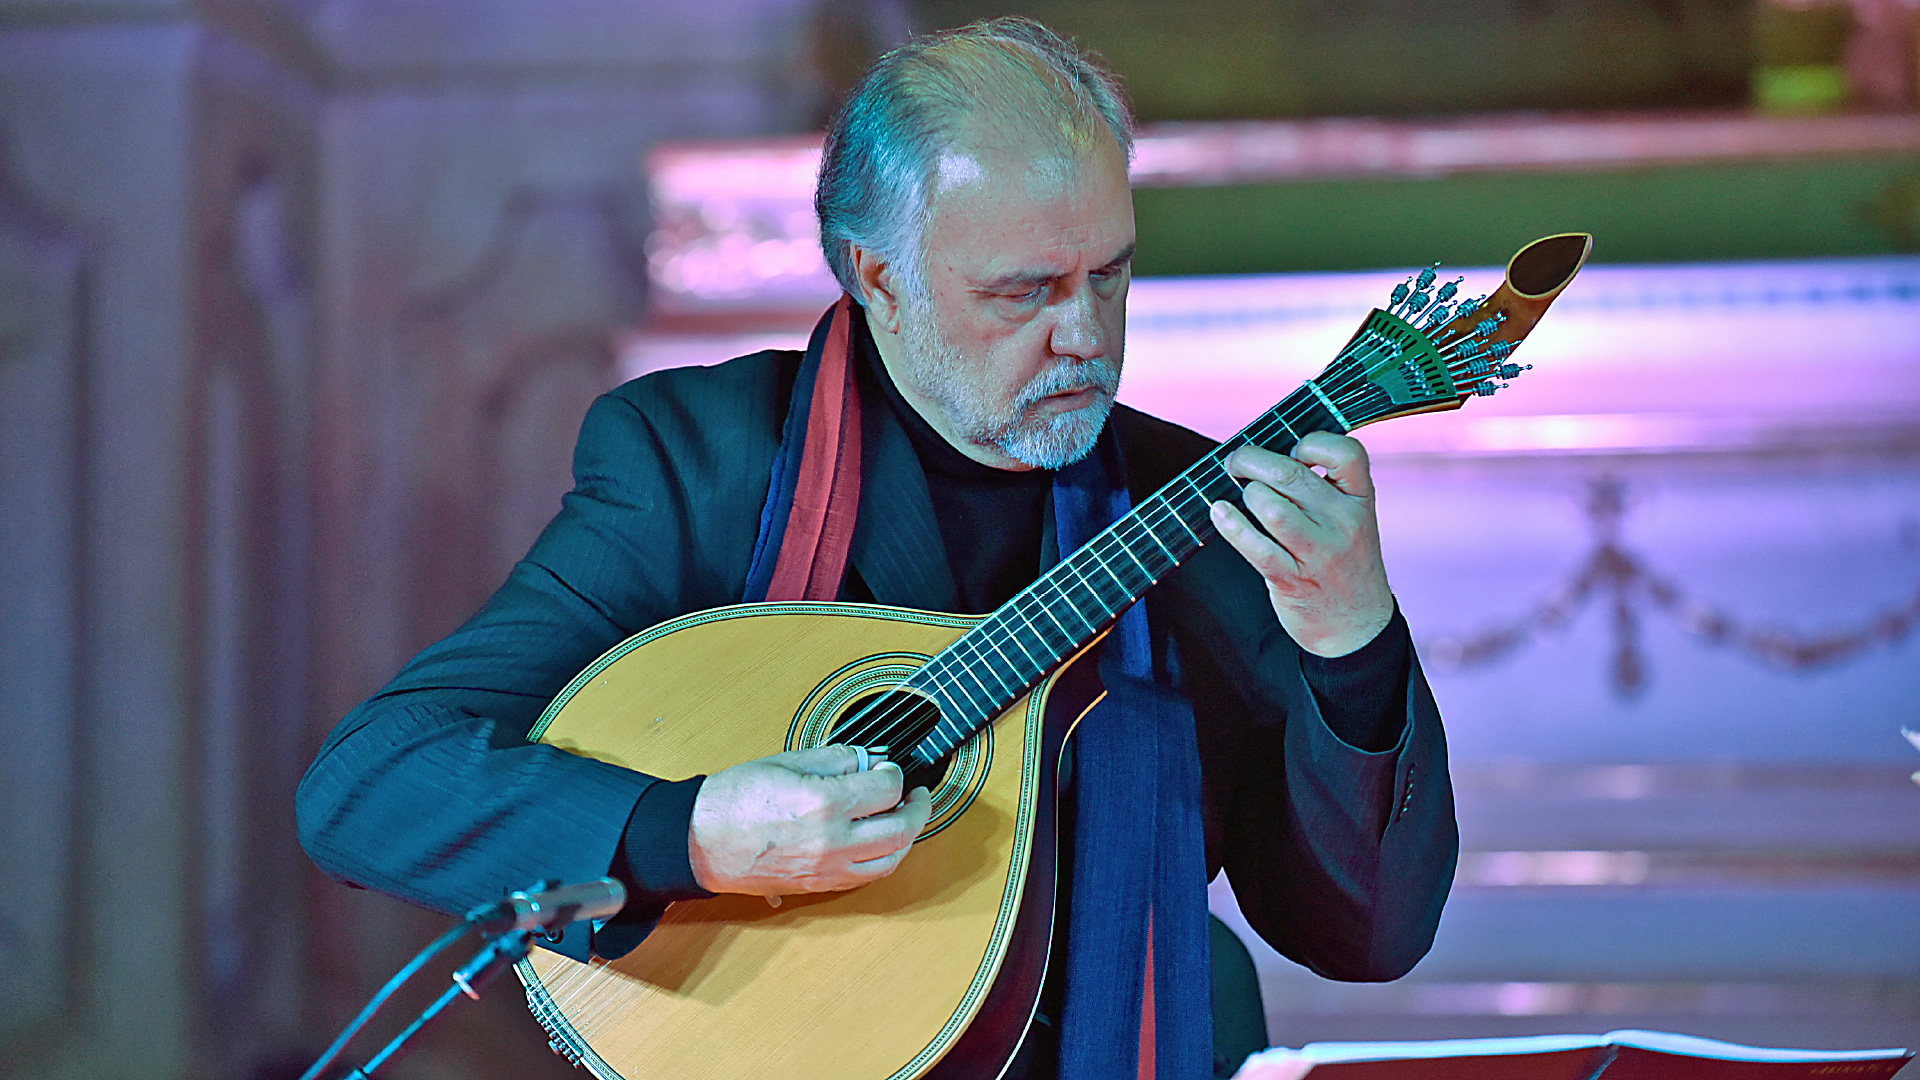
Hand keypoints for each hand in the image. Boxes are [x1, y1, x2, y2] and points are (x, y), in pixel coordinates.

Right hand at [687, 745, 932, 896]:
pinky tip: (880, 841)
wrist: (699, 840)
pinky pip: (867, 877)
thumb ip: (836, 758)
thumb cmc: (733, 800)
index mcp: (824, 803)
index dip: (895, 772)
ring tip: (903, 817)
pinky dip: (883, 858)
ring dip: (906, 837)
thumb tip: (870, 757)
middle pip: (901, 829)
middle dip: (917, 807)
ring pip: (891, 860)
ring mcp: (827, 869)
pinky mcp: (819, 886)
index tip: (889, 766)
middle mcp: (831, 841)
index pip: (887, 787)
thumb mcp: (786, 760)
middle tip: (915, 793)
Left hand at [1209, 433, 1394, 656]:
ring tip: (1240, 496)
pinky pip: (1256, 547)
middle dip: (1251, 460)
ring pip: (1270, 506)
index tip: (1291, 452)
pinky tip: (1220, 512)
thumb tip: (1265, 454)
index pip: (1345, 451)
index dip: (1310, 443)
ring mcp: (1319, 553)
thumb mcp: (1351, 518)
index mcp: (1361, 499)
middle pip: (1290, 474)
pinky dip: (1231, 525)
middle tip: (1236, 462)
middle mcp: (1344, 522)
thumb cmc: (1344, 562)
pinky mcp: (1293, 580)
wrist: (1358, 626)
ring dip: (1246, 495)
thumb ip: (1323, 486)